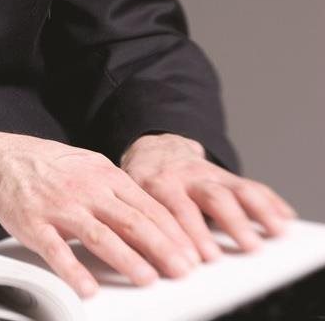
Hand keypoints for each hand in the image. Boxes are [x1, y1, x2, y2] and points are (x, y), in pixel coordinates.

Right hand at [0, 128, 201, 296]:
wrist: (4, 160)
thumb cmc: (51, 166)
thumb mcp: (91, 166)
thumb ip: (119, 188)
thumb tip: (152, 214)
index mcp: (104, 175)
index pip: (148, 206)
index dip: (174, 231)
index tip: (191, 252)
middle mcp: (86, 189)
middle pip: (131, 221)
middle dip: (162, 248)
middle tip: (183, 270)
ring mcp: (60, 206)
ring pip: (99, 235)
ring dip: (126, 259)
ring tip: (148, 278)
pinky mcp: (34, 224)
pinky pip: (56, 250)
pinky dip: (73, 270)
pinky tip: (88, 288)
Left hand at [120, 133, 296, 260]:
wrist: (155, 150)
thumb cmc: (141, 183)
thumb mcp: (130, 198)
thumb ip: (138, 224)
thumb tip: (143, 261)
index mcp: (154, 183)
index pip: (168, 211)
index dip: (181, 236)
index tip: (191, 262)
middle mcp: (183, 176)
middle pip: (207, 198)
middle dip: (224, 225)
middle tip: (233, 252)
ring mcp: (206, 174)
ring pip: (233, 190)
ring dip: (254, 212)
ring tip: (273, 233)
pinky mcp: (224, 175)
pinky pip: (250, 186)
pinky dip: (269, 202)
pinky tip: (283, 218)